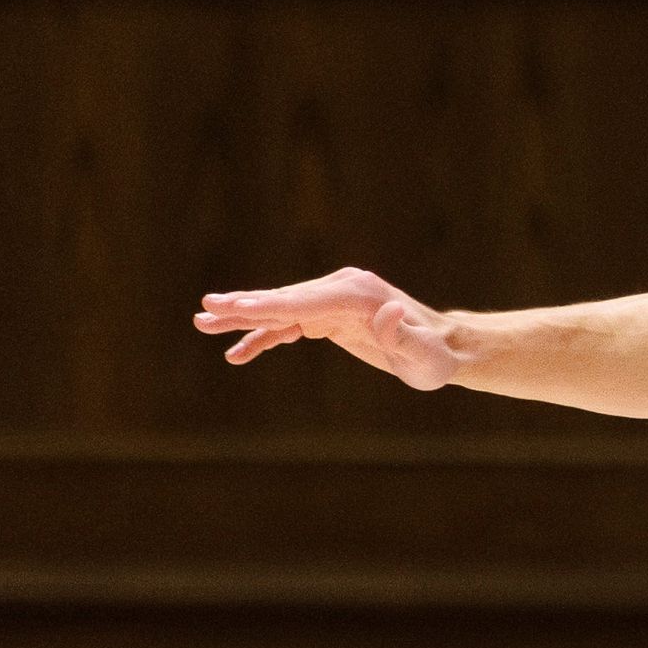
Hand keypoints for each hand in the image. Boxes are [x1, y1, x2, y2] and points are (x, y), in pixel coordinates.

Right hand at [194, 267, 463, 387]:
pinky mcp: (328, 317)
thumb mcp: (424, 354)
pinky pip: (289, 326)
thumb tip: (390, 309)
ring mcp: (333, 301)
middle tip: (205, 308)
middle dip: (244, 306)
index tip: (235, 307)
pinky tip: (238, 353)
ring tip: (203, 322)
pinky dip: (264, 337)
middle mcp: (343, 290)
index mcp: (360, 296)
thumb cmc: (435, 357)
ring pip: (281, 310)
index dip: (269, 305)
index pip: (306, 301)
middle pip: (286, 300)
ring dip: (244, 318)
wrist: (444, 349)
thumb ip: (402, 334)